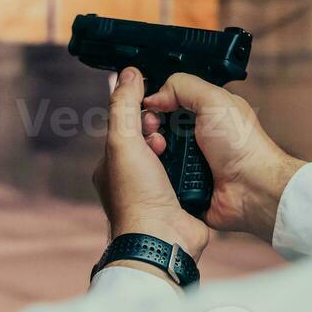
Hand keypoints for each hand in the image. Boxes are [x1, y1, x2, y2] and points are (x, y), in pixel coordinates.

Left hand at [93, 67, 209, 266]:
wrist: (163, 238)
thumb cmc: (137, 195)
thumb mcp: (123, 141)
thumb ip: (124, 105)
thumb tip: (128, 73)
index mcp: (112, 168)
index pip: (125, 130)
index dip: (138, 116)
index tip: (151, 114)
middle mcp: (133, 181)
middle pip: (149, 142)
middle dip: (160, 131)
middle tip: (164, 134)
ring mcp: (157, 193)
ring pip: (171, 158)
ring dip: (179, 149)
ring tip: (181, 148)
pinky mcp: (180, 201)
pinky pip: (188, 175)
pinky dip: (193, 167)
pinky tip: (199, 161)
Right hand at [142, 73, 304, 243]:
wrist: (250, 187)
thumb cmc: (243, 145)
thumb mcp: (214, 100)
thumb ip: (183, 86)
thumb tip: (154, 96)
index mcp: (203, 112)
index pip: (166, 102)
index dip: (154, 104)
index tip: (148, 108)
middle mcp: (194, 136)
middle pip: (155, 128)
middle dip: (149, 128)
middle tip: (153, 131)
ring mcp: (187, 161)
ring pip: (153, 153)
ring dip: (151, 152)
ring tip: (157, 151)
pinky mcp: (182, 184)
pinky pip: (159, 178)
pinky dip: (156, 174)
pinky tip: (156, 170)